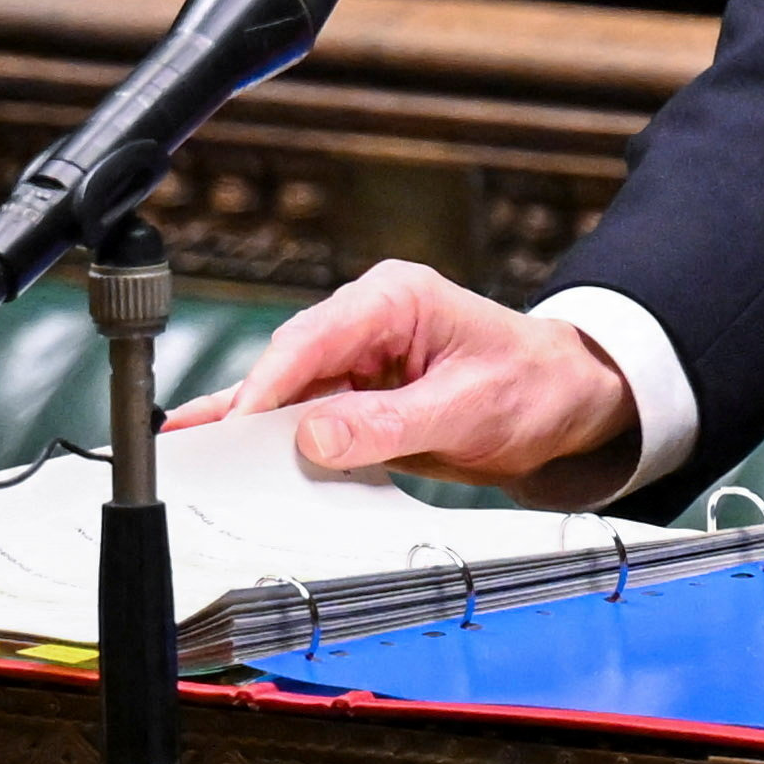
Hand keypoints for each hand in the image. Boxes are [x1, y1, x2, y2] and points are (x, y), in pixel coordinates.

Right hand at [171, 266, 635, 492]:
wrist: (566, 401)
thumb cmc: (533, 386)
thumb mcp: (469, 409)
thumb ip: (391, 424)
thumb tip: (316, 436)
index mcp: (394, 300)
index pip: (310, 340)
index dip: (267, 387)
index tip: (235, 429)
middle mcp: (366, 320)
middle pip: (288, 366)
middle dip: (247, 412)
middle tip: (202, 459)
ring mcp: (357, 356)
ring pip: (287, 393)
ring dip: (250, 429)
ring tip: (196, 464)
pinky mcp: (357, 392)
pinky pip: (305, 415)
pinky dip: (273, 439)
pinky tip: (222, 452)